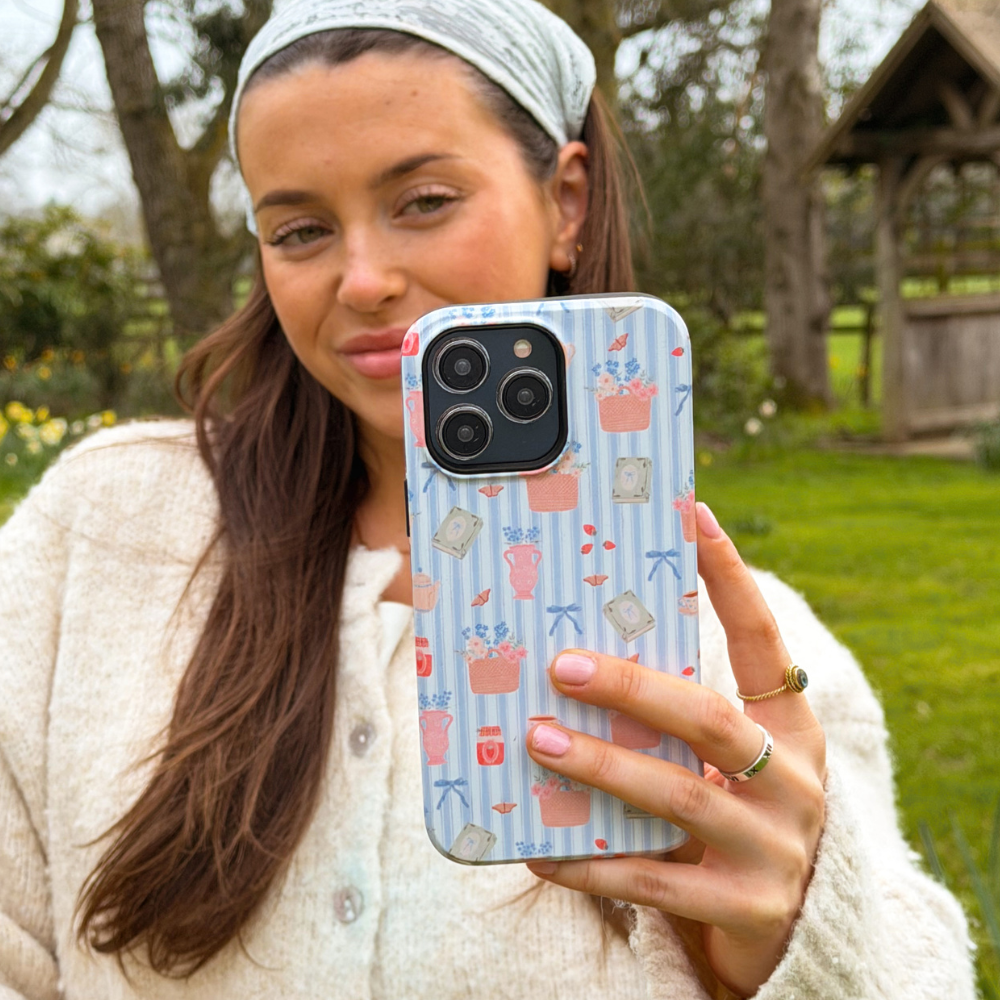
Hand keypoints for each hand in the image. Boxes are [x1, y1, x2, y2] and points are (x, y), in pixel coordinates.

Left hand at [525, 502, 826, 997]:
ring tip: (538, 739)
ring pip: (678, 795)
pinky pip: (653, 880)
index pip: (763, 640)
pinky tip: (538, 848)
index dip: (731, 578)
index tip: (695, 515)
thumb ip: (672, 724)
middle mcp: (793, 782)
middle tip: (562, 664)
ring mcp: (774, 848)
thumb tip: (572, 664)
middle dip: (632, 686)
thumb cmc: (734, 821)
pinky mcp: (746, 908)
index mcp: (789, 730)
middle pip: (708, 717)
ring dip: (602, 766)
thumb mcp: (721, 765)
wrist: (791, 934)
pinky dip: (592, 862)